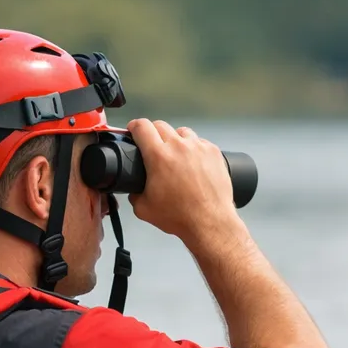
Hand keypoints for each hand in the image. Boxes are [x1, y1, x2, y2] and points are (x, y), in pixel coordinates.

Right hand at [126, 119, 240, 244]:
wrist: (209, 222)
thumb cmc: (180, 216)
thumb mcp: (144, 209)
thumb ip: (134, 195)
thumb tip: (134, 191)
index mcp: (158, 156)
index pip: (141, 126)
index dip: (134, 126)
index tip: (134, 130)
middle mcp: (179, 146)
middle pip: (161, 125)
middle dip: (153, 133)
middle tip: (153, 147)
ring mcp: (198, 147)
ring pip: (182, 132)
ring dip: (175, 140)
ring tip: (176, 156)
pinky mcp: (213, 152)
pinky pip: (200, 143)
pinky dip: (194, 149)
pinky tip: (193, 164)